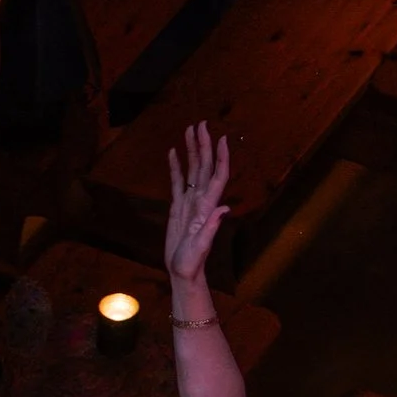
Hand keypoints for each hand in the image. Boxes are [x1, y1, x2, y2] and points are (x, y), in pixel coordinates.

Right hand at [163, 119, 230, 297]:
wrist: (182, 272)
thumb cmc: (191, 263)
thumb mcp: (201, 247)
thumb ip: (212, 228)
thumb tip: (224, 208)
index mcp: (207, 206)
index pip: (218, 176)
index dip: (221, 157)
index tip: (221, 138)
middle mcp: (201, 200)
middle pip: (204, 166)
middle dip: (204, 144)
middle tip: (201, 124)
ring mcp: (190, 202)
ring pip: (192, 170)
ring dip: (192, 150)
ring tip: (190, 130)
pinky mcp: (178, 208)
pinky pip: (177, 182)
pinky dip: (176, 167)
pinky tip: (173, 153)